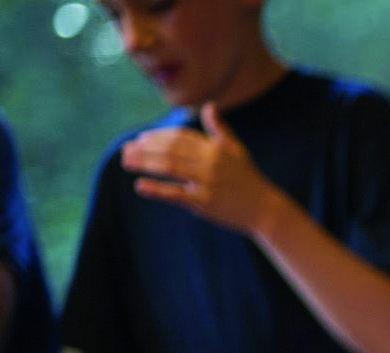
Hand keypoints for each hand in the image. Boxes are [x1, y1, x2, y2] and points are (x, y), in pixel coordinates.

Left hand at [120, 103, 271, 232]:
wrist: (264, 209)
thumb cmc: (248, 179)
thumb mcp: (236, 150)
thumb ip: (219, 129)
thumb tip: (209, 106)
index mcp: (216, 148)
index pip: (180, 137)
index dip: (159, 136)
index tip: (141, 138)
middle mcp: (211, 162)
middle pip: (171, 150)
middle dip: (145, 148)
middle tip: (126, 149)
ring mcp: (207, 183)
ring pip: (169, 168)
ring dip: (144, 163)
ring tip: (125, 161)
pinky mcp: (205, 203)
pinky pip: (177, 194)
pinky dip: (157, 190)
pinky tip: (140, 186)